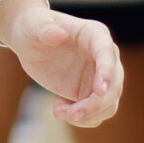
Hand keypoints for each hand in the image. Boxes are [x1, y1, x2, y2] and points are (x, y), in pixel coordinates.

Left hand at [0, 0, 121, 127]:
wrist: (29, 41)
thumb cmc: (32, 25)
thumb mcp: (33, 23)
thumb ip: (45, 28)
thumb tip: (58, 35)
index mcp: (95, 34)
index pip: (107, 54)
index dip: (106, 72)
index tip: (98, 91)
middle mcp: (105, 56)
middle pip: (114, 85)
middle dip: (95, 104)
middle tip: (69, 114)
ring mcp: (99, 76)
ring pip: (109, 103)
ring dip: (88, 115)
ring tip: (59, 112)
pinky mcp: (90, 92)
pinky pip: (97, 112)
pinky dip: (82, 119)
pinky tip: (59, 108)